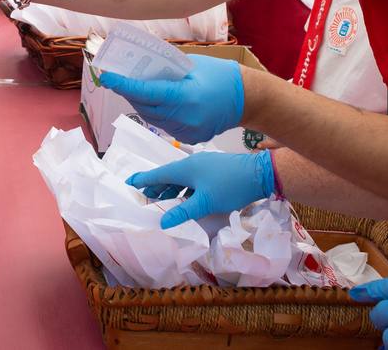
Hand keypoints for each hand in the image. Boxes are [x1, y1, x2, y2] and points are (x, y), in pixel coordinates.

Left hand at [97, 54, 243, 143]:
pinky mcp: (189, 138)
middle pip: (145, 107)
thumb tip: (140, 67)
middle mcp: (184, 118)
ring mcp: (187, 132)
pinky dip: (156, 114)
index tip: (106, 76)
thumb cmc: (221, 76)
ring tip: (135, 89)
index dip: (123, 85)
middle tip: (117, 79)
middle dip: (128, 93)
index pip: (145, 93)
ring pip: (152, 118)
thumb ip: (167, 68)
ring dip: (141, 104)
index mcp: (185, 97)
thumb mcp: (193, 64)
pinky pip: (164, 125)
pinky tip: (156, 102)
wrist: (246, 99)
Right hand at [128, 151, 275, 228]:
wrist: (258, 174)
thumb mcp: (205, 203)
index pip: (159, 174)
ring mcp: (204, 166)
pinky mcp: (213, 170)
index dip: (144, 180)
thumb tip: (163, 223)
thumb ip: (184, 212)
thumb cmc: (229, 186)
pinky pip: (192, 180)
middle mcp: (192, 164)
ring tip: (162, 200)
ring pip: (181, 178)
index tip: (129, 182)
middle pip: (169, 176)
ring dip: (171, 189)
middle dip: (156, 186)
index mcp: (186, 169)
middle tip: (144, 197)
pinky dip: (184, 189)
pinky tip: (186, 199)